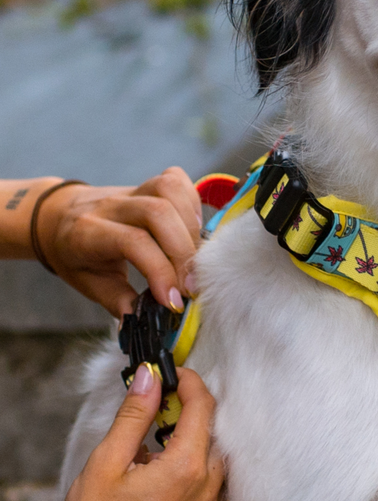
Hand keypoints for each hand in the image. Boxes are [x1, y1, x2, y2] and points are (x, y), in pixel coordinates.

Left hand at [36, 168, 201, 317]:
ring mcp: (131, 191)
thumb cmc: (75, 254)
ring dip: (191, 226)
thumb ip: (116, 301)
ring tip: (194, 258)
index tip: (174, 301)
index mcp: (89, 232)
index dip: (161, 272)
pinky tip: (192, 230)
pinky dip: (192, 204)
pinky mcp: (147, 183)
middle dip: (183, 253)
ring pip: (169, 188)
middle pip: (158, 212)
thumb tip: (141, 320)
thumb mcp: (87, 283)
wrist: (59, 216)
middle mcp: (112, 206)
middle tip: (191, 286)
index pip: (134, 243)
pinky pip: (176, 180)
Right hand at [48, 366, 225, 500]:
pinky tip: (164, 486)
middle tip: (159, 412)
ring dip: (194, 449)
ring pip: (216, 465)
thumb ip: (134, 415)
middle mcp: (208, 491)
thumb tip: (150, 378)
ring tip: (156, 453)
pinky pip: (212, 496)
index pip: (204, 407)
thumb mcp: (107, 461)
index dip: (190, 384)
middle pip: (214, 435)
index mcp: (187, 467)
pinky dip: (196, 479)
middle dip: (191, 415)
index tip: (174, 375)